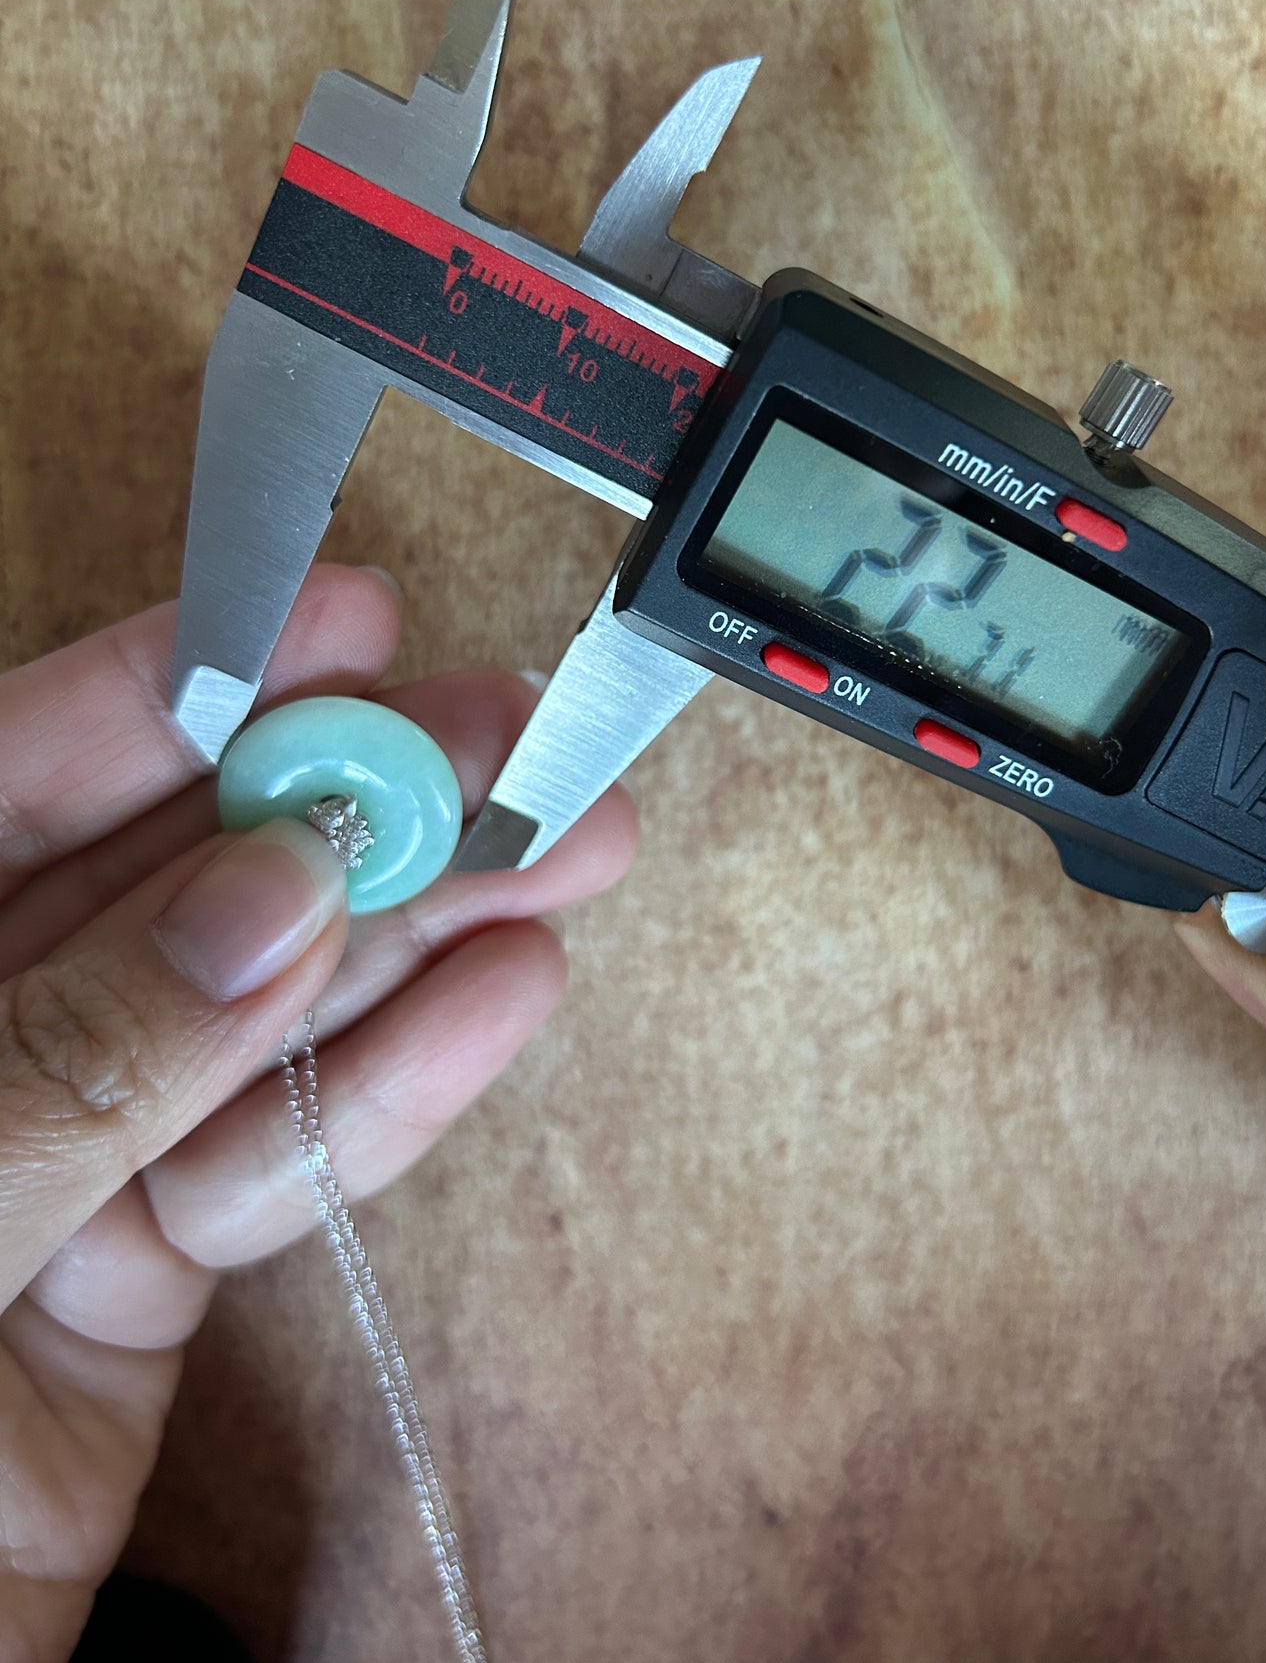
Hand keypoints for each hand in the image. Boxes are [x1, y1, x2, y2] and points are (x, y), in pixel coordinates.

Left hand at [0, 566, 635, 1660]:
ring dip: (412, 935)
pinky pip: (273, 1167)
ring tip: (564, 842)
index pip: (3, 785)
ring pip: (251, 1022)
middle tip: (500, 730)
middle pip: (164, 889)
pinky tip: (502, 994)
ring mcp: (47, 1163)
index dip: (171, 692)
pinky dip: (391, 1093)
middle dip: (340, 802)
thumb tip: (273, 897)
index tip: (328, 625)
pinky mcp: (131, 1286)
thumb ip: (82, 1060)